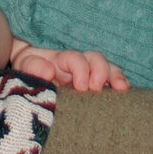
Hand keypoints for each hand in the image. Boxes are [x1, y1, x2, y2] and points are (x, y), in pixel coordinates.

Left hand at [11, 41, 128, 92]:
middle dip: (101, 71)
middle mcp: (79, 63)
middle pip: (95, 59)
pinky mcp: (96, 86)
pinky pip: (113, 81)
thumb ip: (33, 67)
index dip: (81, 69)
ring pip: (108, 68)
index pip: (75, 58)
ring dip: (116, 76)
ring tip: (121, 89)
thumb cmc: (30, 70)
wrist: (31, 72)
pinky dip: (121, 85)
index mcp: (61, 59)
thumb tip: (48, 71)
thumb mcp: (26, 66)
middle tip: (97, 88)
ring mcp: (89, 73)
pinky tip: (126, 95)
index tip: (81, 86)